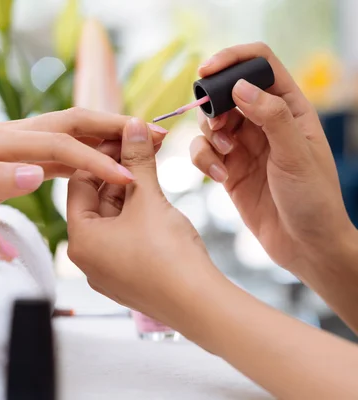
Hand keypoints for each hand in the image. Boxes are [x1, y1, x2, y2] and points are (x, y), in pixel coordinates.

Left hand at [0, 107, 166, 214]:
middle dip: (114, 128)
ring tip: (142, 144)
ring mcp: (16, 143)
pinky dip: (88, 151)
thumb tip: (34, 170)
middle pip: (72, 121)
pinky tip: (107, 161)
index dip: (95, 158)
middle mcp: (8, 134)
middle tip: (154, 135)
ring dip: (106, 136)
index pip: (59, 143)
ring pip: (71, 130)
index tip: (127, 176)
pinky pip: (62, 148)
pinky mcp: (20, 156)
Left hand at [66, 118, 219, 326]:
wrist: (200, 305)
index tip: (123, 136)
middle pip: (96, 201)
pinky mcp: (127, 277)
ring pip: (113, 219)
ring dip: (131, 192)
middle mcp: (87, 258)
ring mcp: (107, 270)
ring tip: (151, 166)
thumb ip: (138, 160)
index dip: (102, 155)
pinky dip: (137, 215)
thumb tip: (133, 126)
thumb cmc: (169, 255)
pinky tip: (155, 197)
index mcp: (80, 239)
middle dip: (119, 172)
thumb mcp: (149, 199)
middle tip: (141, 146)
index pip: (79, 183)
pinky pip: (125, 237)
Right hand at [190, 42, 355, 273]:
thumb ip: (271, 116)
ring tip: (226, 157)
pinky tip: (219, 177)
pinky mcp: (228, 168)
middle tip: (219, 127)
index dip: (233, 60)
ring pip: (210, 123)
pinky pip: (204, 151)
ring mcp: (244, 145)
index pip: (260, 65)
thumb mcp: (295, 155)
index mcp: (290, 108)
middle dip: (214, 107)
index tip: (207, 71)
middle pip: (226, 93)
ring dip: (209, 137)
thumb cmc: (313, 200)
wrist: (305, 246)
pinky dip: (203, 160)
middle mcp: (265, 122)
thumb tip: (240, 86)